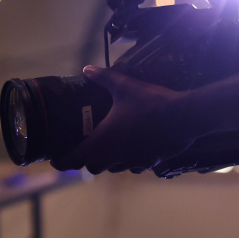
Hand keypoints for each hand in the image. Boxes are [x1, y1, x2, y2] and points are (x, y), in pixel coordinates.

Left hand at [52, 66, 199, 174]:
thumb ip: (104, 78)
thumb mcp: (125, 86)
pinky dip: (128, 160)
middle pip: (93, 167)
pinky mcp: (150, 161)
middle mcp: (116, 155)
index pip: (75, 159)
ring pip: (113, 168)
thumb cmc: (151, 102)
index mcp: (104, 139)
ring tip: (107, 148)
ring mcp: (133, 161)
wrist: (184, 117)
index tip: (55, 161)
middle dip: (86, 161)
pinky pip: (134, 166)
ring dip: (107, 161)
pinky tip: (133, 149)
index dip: (62, 161)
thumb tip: (87, 69)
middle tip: (83, 149)